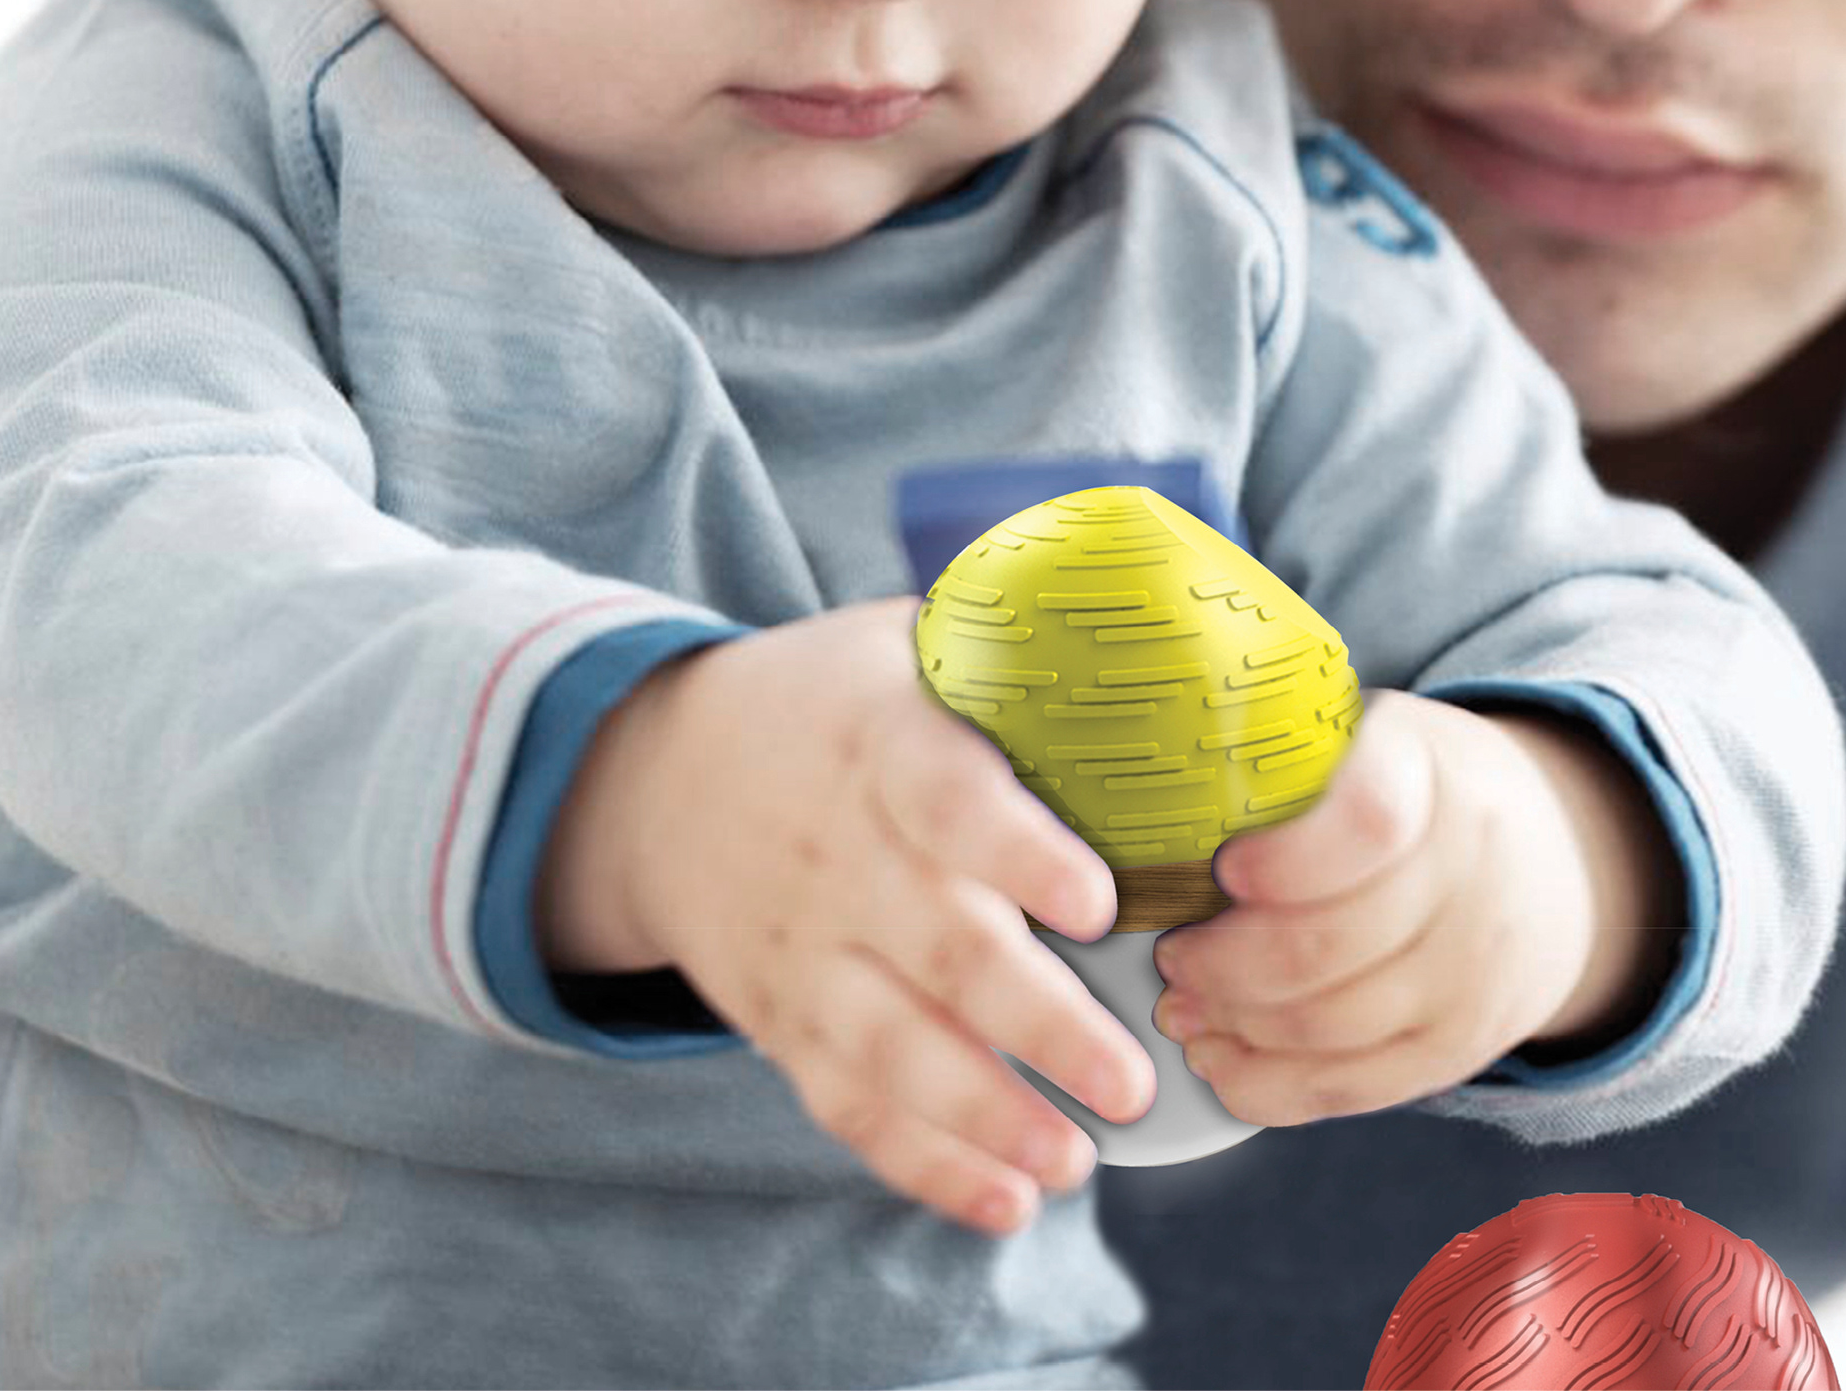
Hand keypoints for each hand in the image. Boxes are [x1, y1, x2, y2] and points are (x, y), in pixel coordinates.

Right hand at [538, 596, 1158, 1235]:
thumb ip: (1020, 652)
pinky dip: (924, 1163)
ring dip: (985, 1115)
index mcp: (882, 743)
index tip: (1096, 901)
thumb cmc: (838, 703)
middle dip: (1038, 1025)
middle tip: (1130, 1082)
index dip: (1017, 851)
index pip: (947, 798)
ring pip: (890, 1047)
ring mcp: (804, 952)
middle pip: (936, 949)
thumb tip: (1188, 648)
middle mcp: (839, 856)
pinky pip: (849, 1104)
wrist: (657, 775)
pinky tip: (1007, 1204)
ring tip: (1074, 1164)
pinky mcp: (782, 1024)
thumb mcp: (907, 642)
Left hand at [1148, 689, 1654, 1125]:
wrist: (1557, 863)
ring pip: (1327, 1026)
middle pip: (1329, 947)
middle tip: (1170, 953)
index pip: (1369, 822)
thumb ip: (1281, 755)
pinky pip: (1348, 1088)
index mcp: (1433, 774)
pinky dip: (1266, 1085)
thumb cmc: (1416, 789)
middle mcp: (1468, 876)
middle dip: (1223, 964)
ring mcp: (1471, 973)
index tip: (1223, 867)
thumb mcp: (1371, 735)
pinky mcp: (1460, 1048)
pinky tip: (1219, 1059)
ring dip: (1232, 1026)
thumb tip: (1137, 789)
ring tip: (1180, 1005)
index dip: (1288, 860)